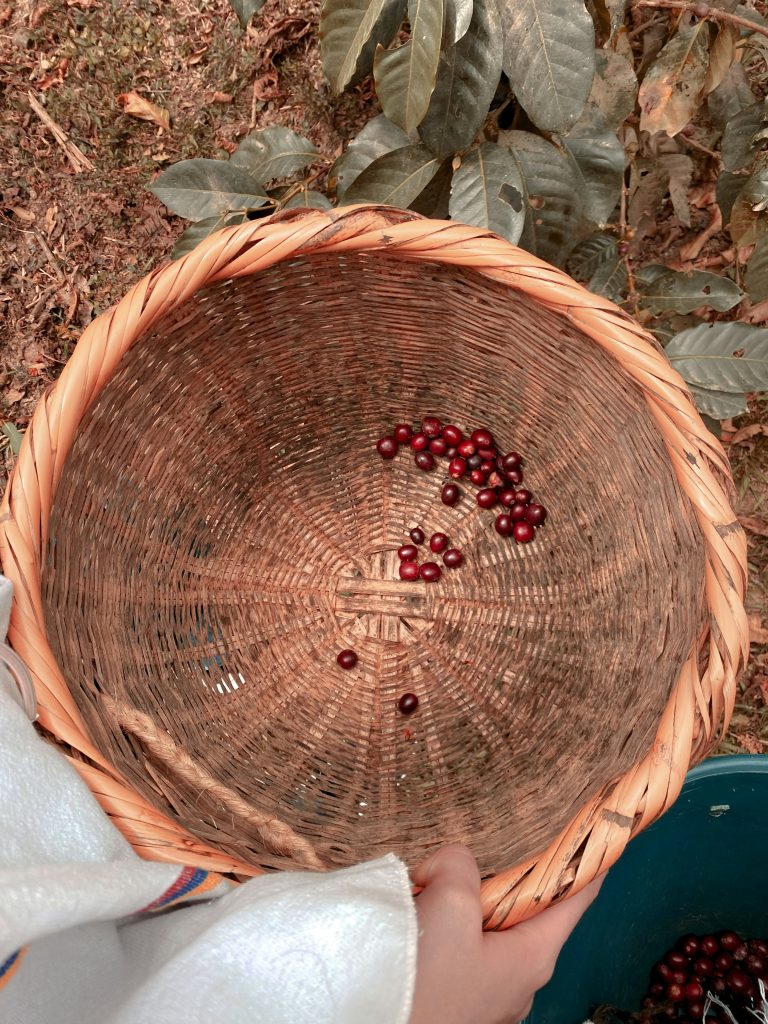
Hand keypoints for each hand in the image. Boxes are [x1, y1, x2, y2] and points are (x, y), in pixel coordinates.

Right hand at [409, 844, 603, 1023]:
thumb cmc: (424, 982)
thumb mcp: (448, 903)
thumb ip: (460, 865)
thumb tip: (453, 864)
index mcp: (535, 955)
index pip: (579, 896)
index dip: (588, 858)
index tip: (596, 826)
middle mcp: (522, 978)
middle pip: (529, 907)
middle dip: (507, 872)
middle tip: (484, 844)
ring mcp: (490, 992)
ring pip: (491, 926)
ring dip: (468, 898)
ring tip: (435, 880)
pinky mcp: (460, 998)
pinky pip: (464, 946)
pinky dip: (448, 922)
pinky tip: (419, 913)